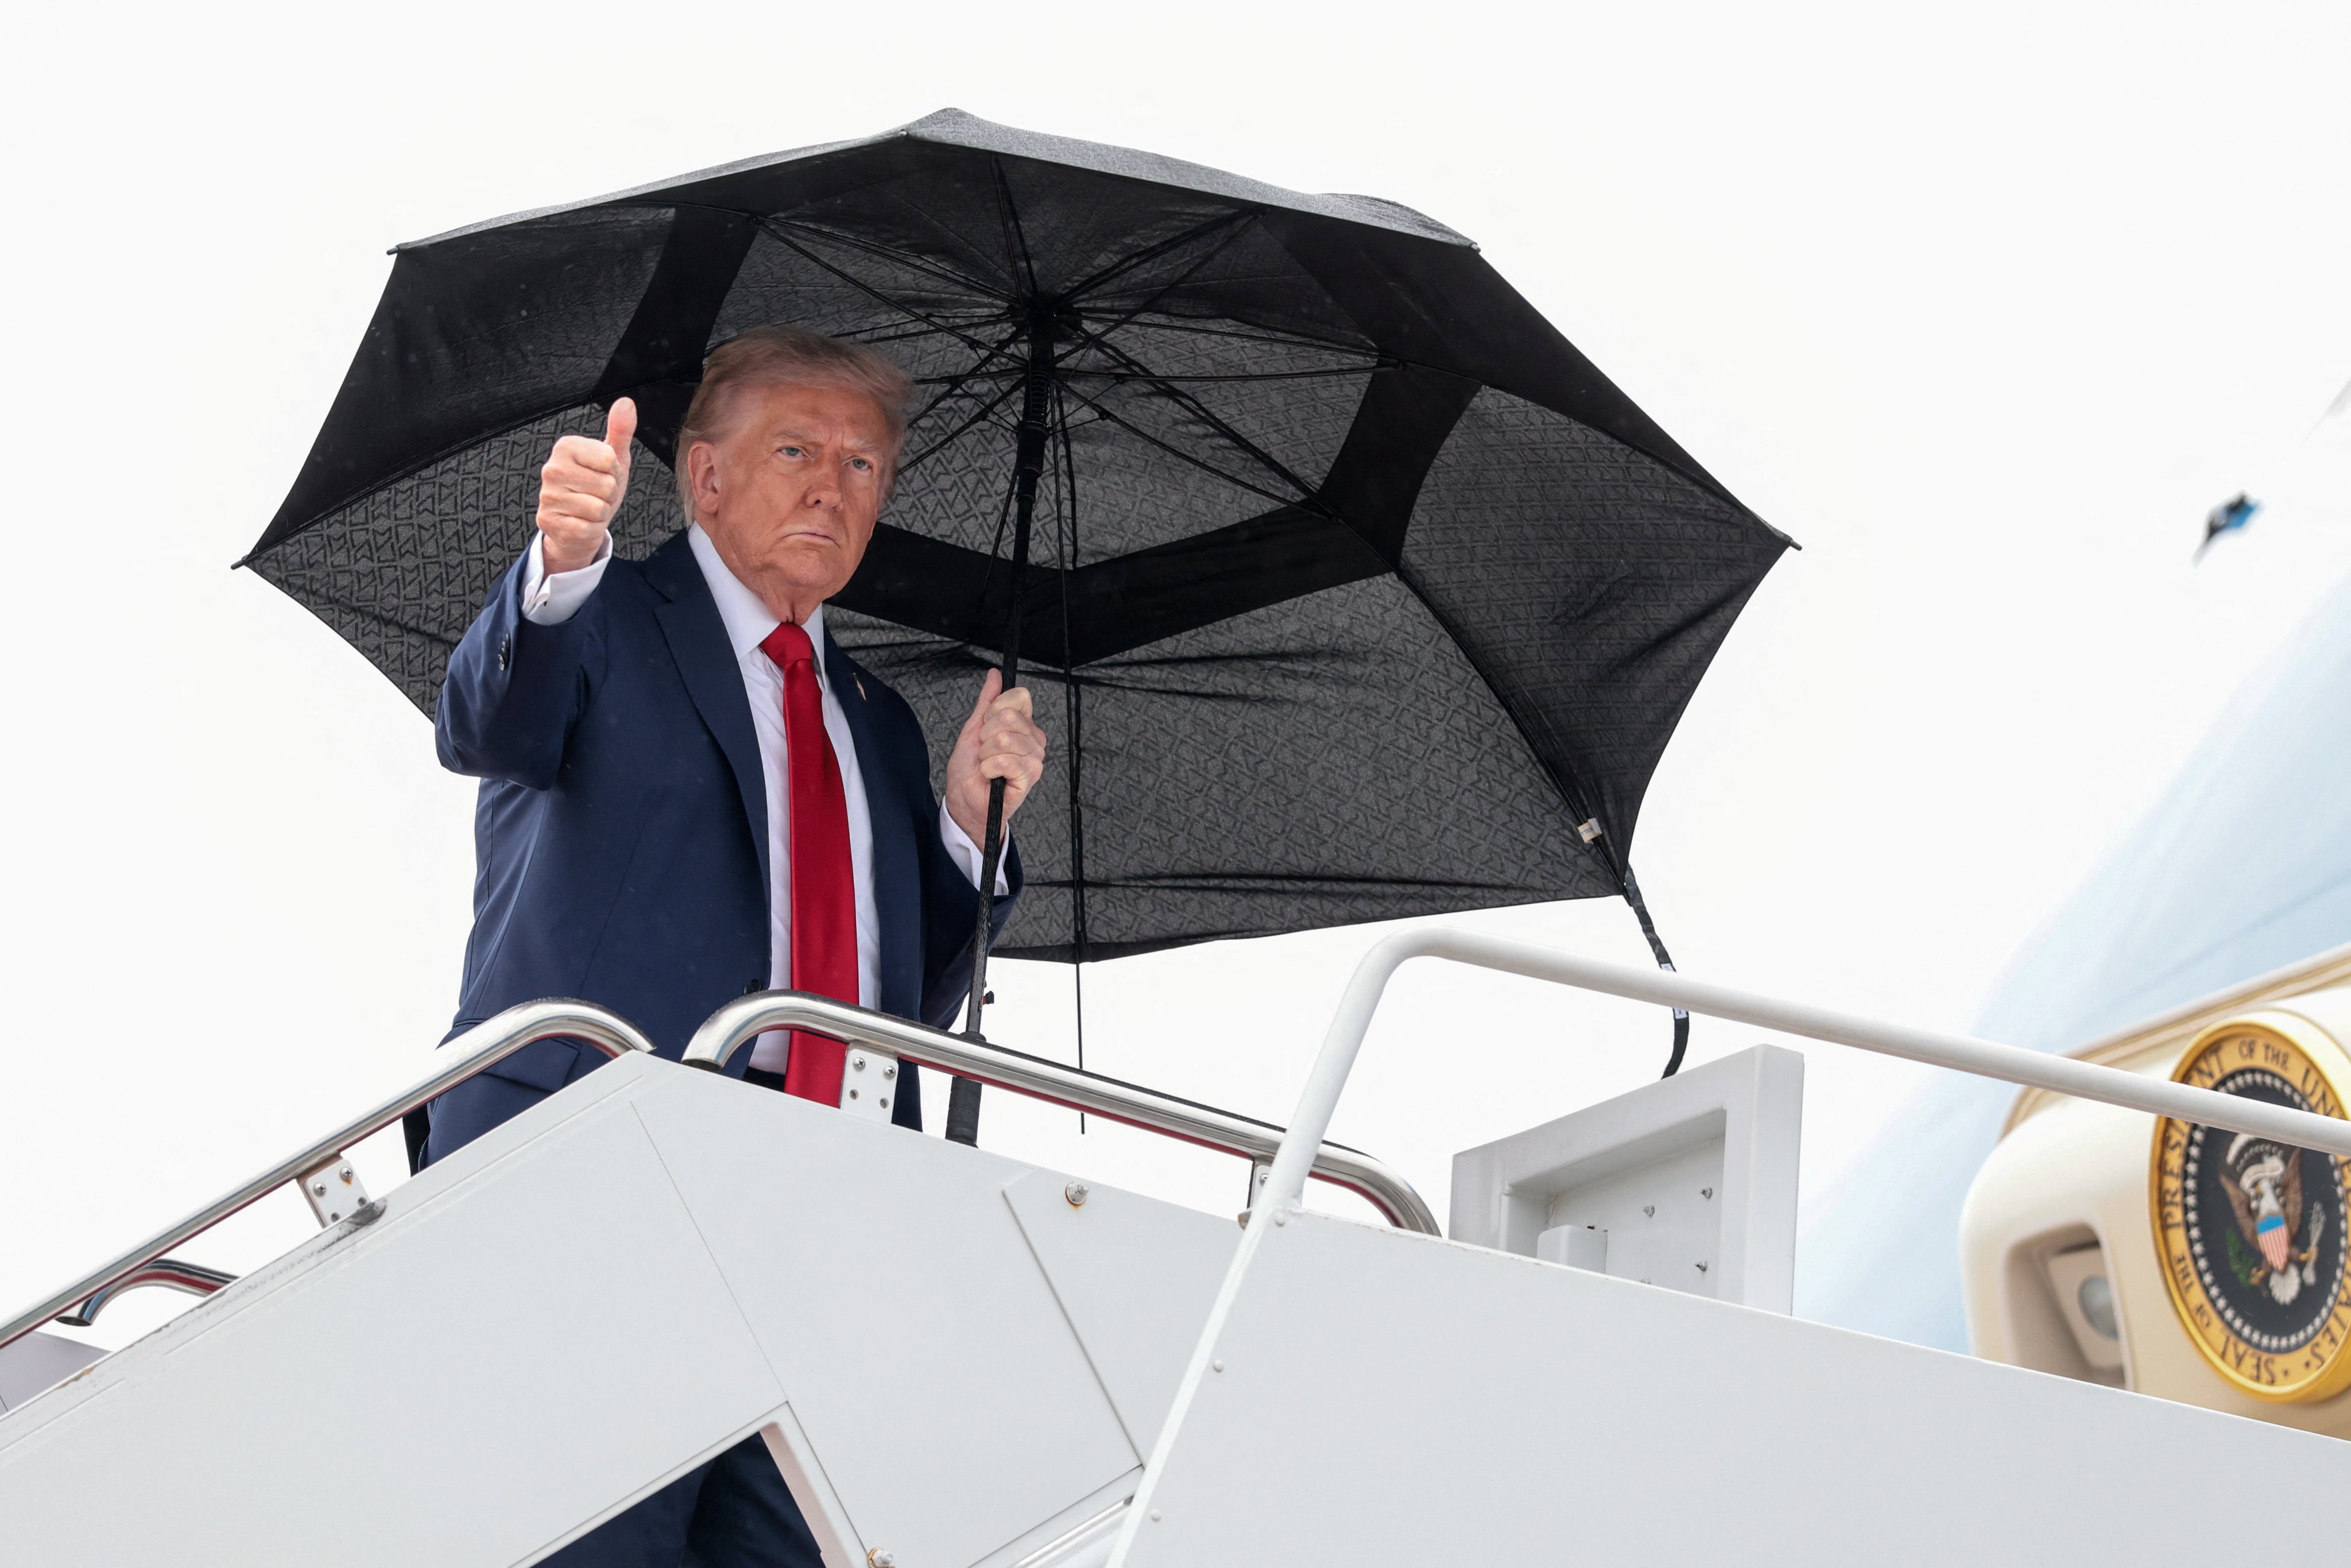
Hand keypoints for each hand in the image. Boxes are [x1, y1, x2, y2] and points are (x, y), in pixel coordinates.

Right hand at [536, 398, 635, 572]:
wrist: (577, 522)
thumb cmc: (596, 486)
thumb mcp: (613, 457)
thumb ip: (620, 431)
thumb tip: (626, 403)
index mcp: (566, 447)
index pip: (609, 459)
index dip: (614, 471)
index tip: (604, 474)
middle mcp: (551, 468)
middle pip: (606, 485)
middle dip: (609, 494)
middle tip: (596, 494)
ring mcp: (547, 496)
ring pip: (598, 508)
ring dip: (601, 513)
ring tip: (589, 508)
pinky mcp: (548, 522)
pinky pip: (588, 528)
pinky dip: (592, 529)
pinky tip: (581, 522)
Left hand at [946, 669, 1047, 843]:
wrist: (965, 800)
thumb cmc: (969, 770)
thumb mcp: (973, 729)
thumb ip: (987, 701)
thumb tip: (995, 674)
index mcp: (1023, 723)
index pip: (1020, 697)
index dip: (995, 709)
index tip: (985, 727)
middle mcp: (1034, 738)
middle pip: (1010, 717)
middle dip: (986, 735)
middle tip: (984, 751)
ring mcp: (1035, 757)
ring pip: (1006, 738)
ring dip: (986, 754)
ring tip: (987, 765)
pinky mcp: (1031, 775)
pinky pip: (1007, 760)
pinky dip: (990, 767)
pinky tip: (992, 775)